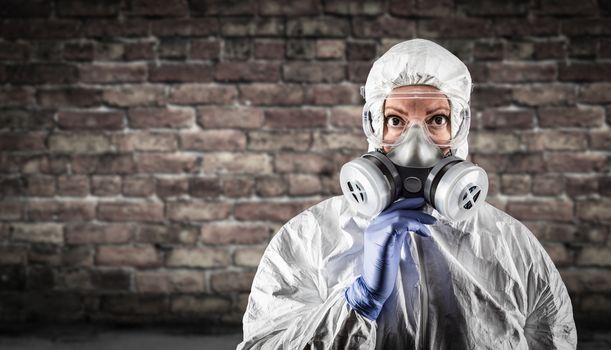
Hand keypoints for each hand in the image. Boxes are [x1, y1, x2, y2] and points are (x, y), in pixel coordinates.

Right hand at [344, 197, 435, 319]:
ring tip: (431, 223)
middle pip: (395, 209)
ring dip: (417, 218)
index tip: (422, 202)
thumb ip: (399, 232)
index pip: (391, 208)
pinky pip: (396, 226)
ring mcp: (375, 233)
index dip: (407, 203)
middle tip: (431, 214)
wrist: (374, 287)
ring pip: (397, 216)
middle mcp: (373, 226)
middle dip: (415, 208)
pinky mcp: (380, 242)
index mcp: (375, 226)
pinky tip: (424, 233)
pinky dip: (413, 226)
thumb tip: (413, 222)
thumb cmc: (384, 268)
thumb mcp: (393, 245)